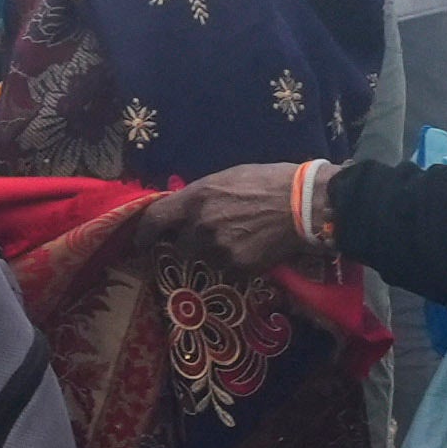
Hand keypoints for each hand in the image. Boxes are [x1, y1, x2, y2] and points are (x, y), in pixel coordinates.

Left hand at [154, 166, 334, 274]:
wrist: (304, 205)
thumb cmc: (269, 182)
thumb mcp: (230, 177)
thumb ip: (203, 195)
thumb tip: (185, 207)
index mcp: (196, 198)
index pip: (156, 219)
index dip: (144, 233)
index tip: (142, 242)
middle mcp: (200, 226)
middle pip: (181, 244)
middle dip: (191, 242)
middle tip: (211, 235)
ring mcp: (217, 250)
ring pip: (205, 258)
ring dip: (215, 253)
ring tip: (241, 239)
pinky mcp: (237, 268)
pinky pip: (227, 270)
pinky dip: (236, 262)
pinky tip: (254, 248)